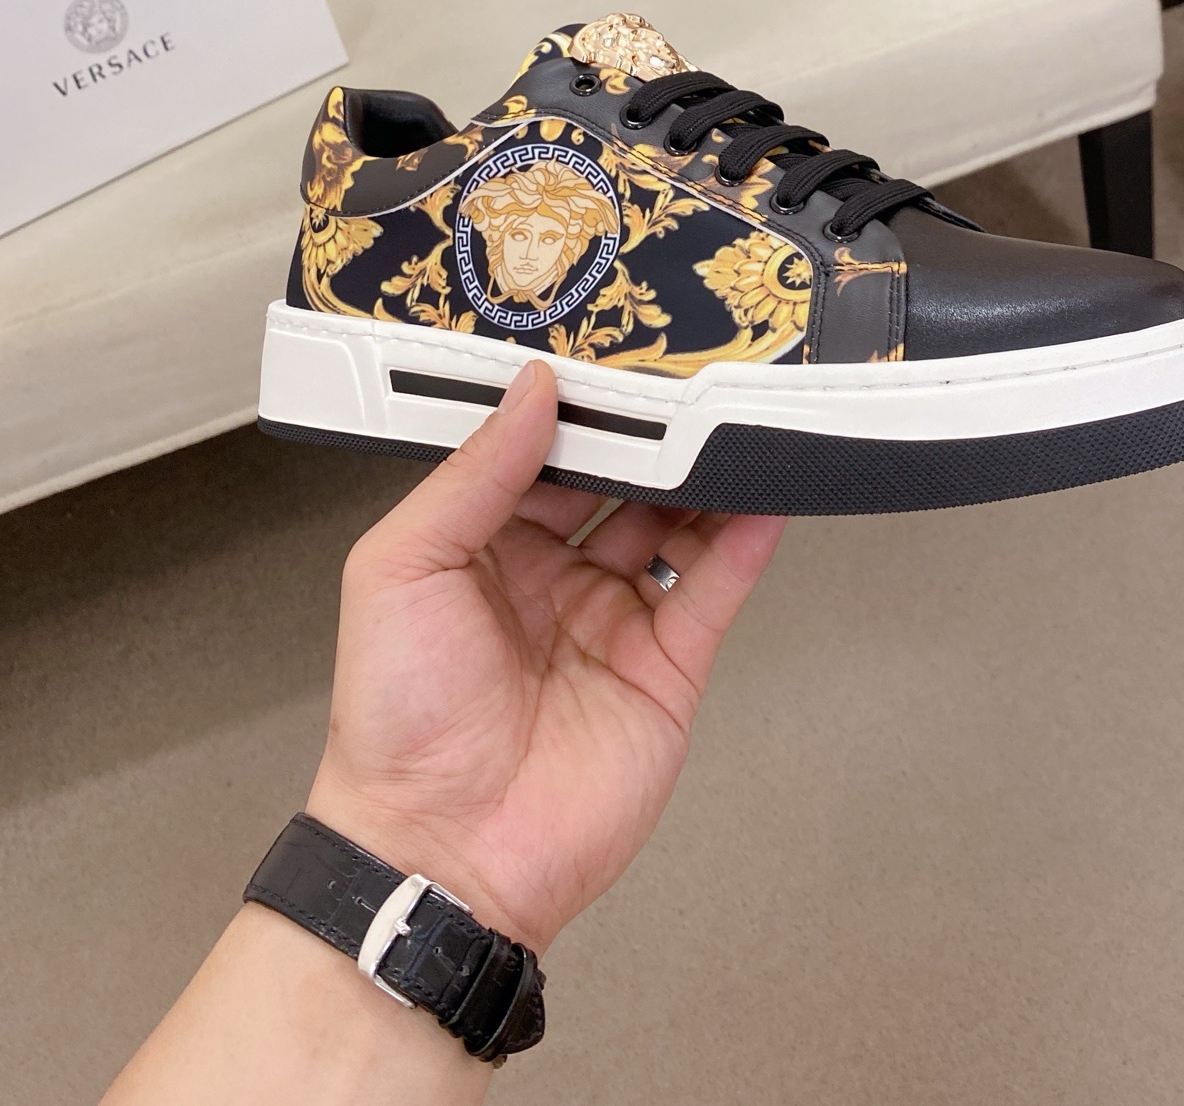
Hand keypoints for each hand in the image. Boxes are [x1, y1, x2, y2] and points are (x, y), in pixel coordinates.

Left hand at [307, 360, 784, 953]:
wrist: (443, 853)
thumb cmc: (395, 722)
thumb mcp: (401, 568)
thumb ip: (472, 474)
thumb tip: (529, 391)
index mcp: (481, 545)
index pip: (539, 452)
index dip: (573, 406)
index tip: (606, 353)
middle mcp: (551, 576)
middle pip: (617, 482)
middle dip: (649, 432)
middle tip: (683, 374)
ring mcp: (612, 620)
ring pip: (674, 525)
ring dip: (705, 476)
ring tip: (735, 419)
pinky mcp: (665, 667)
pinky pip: (713, 589)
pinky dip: (745, 542)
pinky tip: (766, 496)